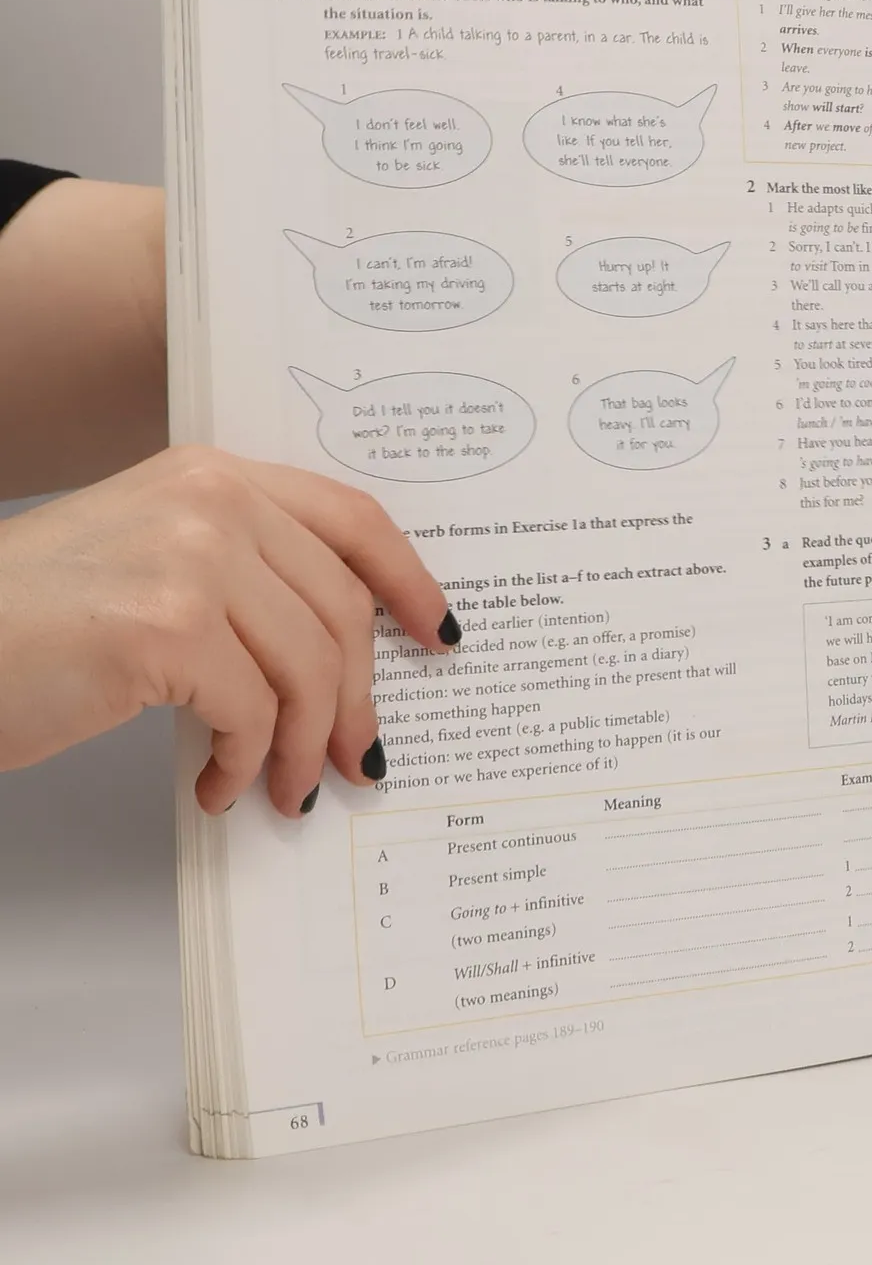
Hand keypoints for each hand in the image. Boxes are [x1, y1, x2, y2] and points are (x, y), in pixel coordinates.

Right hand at [0, 447, 454, 816]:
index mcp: (214, 475)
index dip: (408, 582)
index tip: (436, 635)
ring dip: (303, 744)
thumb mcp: (147, 561)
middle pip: (340, 608)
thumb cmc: (25, 622)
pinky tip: (217, 789)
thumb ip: (241, 576)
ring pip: (308, 666)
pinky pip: (252, 712)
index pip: (351, 519)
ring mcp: (191, 559)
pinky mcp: (165, 629)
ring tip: (284, 789)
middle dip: (355, 696)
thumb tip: (334, 659)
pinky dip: (246, 762)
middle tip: (356, 757)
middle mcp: (212, 501)